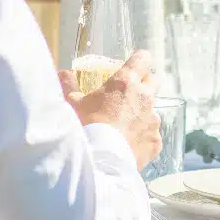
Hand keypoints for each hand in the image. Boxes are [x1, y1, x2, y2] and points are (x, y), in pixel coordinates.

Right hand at [61, 50, 161, 168]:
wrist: (99, 161)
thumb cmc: (85, 127)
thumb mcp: (72, 103)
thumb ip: (69, 85)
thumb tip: (63, 73)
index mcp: (126, 81)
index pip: (143, 58)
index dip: (138, 60)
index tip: (132, 65)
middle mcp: (145, 97)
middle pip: (153, 81)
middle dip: (144, 84)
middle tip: (128, 93)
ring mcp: (153, 120)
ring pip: (152, 110)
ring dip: (141, 113)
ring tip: (124, 126)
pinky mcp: (156, 141)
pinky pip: (152, 134)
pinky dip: (142, 136)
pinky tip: (128, 144)